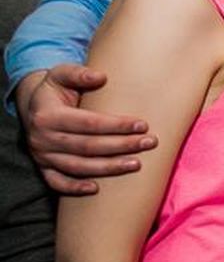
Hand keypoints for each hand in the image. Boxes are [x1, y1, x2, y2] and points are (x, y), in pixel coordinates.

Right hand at [15, 65, 156, 194]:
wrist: (35, 106)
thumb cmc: (55, 89)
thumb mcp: (61, 74)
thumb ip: (79, 73)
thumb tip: (100, 77)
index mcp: (48, 115)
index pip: (89, 123)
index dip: (116, 125)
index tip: (143, 125)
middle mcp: (42, 138)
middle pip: (88, 146)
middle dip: (121, 146)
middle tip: (149, 143)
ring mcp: (42, 155)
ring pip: (77, 167)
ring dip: (109, 168)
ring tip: (136, 164)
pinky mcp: (43, 167)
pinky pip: (57, 182)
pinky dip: (75, 188)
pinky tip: (97, 189)